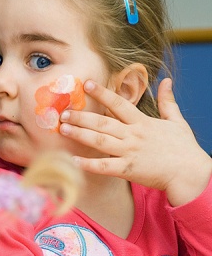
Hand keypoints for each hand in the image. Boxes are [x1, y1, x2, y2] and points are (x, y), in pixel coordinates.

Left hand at [59, 78, 211, 206]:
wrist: (192, 175)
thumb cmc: (184, 149)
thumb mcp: (177, 121)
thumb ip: (168, 101)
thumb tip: (166, 81)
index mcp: (142, 122)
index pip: (119, 103)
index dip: (102, 93)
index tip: (86, 84)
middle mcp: (133, 135)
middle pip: (102, 122)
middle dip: (81, 116)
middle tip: (63, 112)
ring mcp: (129, 152)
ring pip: (100, 141)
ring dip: (80, 134)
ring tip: (63, 128)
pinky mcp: (128, 170)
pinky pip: (105, 167)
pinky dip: (89, 164)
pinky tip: (74, 160)